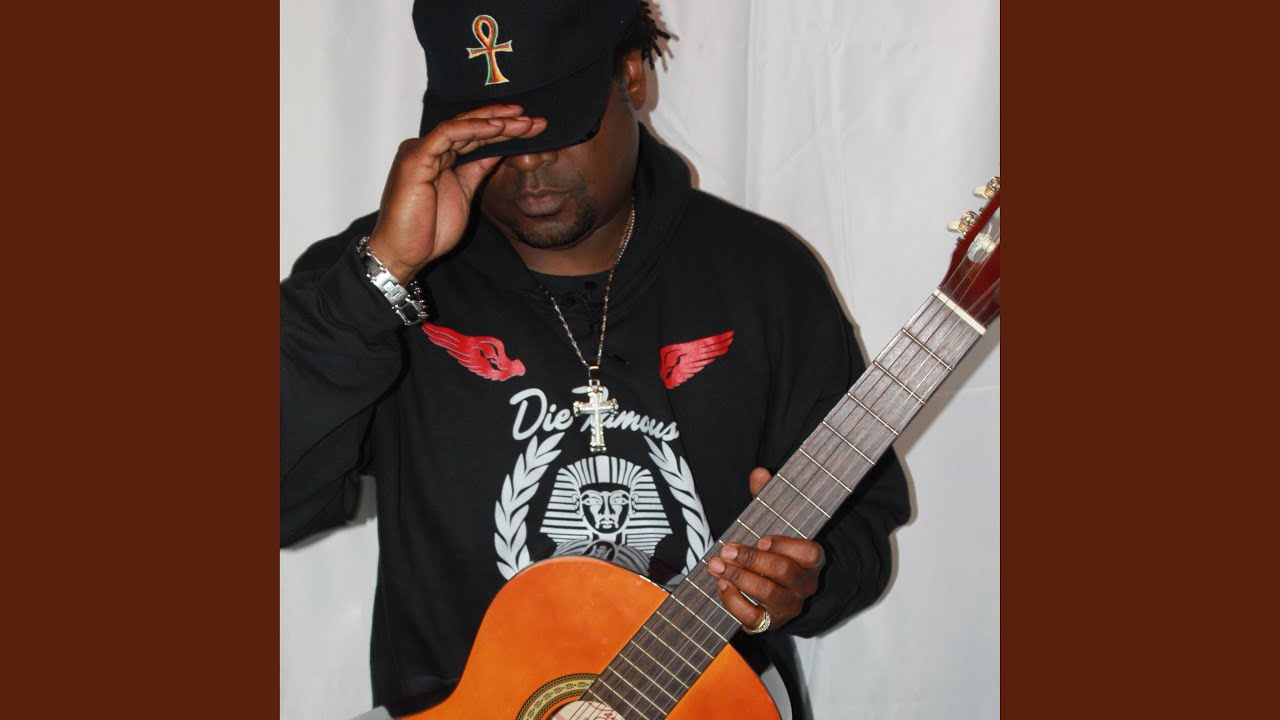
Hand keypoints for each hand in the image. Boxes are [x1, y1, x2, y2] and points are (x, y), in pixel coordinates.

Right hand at [366, 105, 545, 281]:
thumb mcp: (464, 193)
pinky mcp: (415, 157)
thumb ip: (478, 168)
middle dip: (505, 120)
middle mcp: (429, 149)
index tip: (532, 128)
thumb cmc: (429, 230)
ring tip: (523, 121)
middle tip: (536, 120)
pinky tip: (498, 127)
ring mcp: (421, 151)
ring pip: (462, 126)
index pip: (474, 135)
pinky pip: (447, 135)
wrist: (404, 253)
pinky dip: (473, 129)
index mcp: (439, 157)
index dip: (503, 129)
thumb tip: (499, 149)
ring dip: (495, 121)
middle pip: (471, 126)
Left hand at [706, 467, 825, 631]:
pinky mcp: (770, 623)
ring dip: (739, 578)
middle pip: (783, 572)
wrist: (774, 590)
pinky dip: (734, 602)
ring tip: (716, 565)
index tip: (762, 539)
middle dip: (751, 559)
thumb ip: (767, 498)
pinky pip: (753, 617)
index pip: (810, 553)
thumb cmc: (773, 551)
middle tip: (725, 550)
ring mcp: (789, 606)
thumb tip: (758, 472)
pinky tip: (721, 585)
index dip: (786, 546)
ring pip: (768, 594)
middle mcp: (804, 585)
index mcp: (812, 560)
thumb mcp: (772, 523)